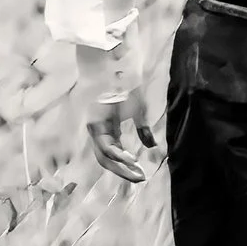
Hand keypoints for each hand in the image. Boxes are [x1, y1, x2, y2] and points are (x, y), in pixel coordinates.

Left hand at [76, 45, 156, 186]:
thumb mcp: (138, 112)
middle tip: (140, 179)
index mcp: (108, 130)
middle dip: (123, 172)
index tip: (141, 174)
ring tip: (137, 172)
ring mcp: (95, 129)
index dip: (126, 166)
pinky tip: (131, 159)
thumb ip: (143, 130)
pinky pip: (106, 145)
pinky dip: (118, 154)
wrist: (116, 67)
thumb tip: (151, 147)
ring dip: (121, 167)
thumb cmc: (126, 86)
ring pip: (104, 156)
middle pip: (107, 160)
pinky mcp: (95, 124)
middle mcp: (99, 132)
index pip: (115, 154)